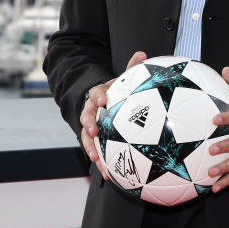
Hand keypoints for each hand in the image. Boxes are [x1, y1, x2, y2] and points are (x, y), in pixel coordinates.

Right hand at [79, 50, 146, 181]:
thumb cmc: (117, 91)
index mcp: (100, 94)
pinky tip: (108, 175)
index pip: (96, 92)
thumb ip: (131, 68)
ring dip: (90, 147)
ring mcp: (90, 126)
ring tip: (96, 158)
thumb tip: (142, 52)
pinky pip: (96, 151)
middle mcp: (92, 110)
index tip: (103, 100)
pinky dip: (100, 163)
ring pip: (87, 137)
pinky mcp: (94, 141)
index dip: (98, 95)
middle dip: (88, 124)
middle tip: (94, 130)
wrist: (102, 104)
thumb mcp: (123, 80)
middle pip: (86, 116)